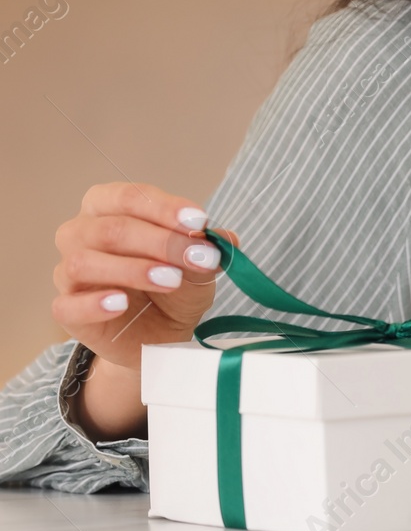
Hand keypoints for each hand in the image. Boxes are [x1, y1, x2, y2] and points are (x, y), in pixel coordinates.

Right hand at [52, 183, 231, 438]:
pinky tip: (121, 303)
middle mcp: (81, 233)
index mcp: (109, 207)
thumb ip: (207, 249)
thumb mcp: (199, 266)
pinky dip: (94, 303)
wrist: (159, 333)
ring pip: (84, 262)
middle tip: (198, 257)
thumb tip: (225, 238)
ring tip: (171, 280)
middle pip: (110, 229)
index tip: (199, 223)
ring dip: (133, 269)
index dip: (165, 208)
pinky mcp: (66, 310)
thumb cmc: (174, 285)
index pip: (130, 197)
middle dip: (160, 242)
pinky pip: (68, 305)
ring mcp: (68, 272)